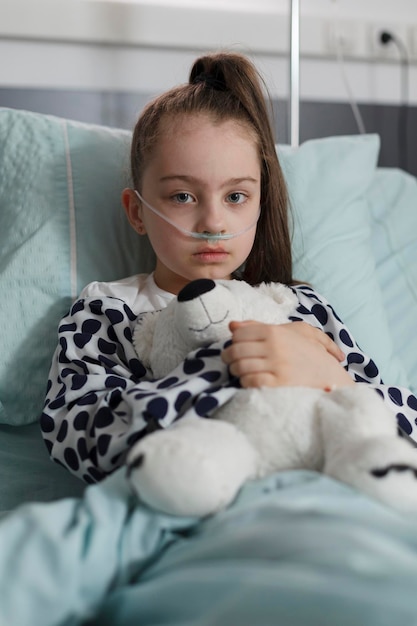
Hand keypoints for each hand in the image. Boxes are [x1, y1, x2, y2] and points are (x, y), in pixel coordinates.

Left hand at [221, 320, 354, 389]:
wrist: (328, 374)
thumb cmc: (304, 351)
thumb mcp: (286, 333)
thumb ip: (257, 327)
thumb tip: (232, 325)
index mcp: (274, 331)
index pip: (239, 334)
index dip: (233, 342)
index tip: (235, 349)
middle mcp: (274, 346)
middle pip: (236, 350)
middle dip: (229, 358)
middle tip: (231, 363)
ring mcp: (277, 365)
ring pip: (240, 367)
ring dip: (236, 371)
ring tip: (241, 372)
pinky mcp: (279, 383)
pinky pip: (250, 381)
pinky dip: (245, 382)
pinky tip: (251, 381)